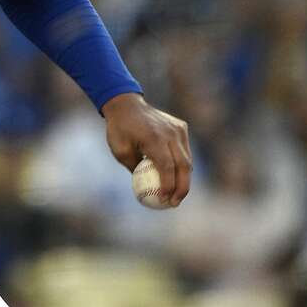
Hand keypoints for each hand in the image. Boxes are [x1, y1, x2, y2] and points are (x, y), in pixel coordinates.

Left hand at [102, 92, 192, 206]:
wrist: (126, 104)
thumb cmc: (119, 129)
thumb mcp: (119, 150)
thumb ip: (134, 168)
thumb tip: (147, 189)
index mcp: (154, 138)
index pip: (167, 166)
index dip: (168, 185)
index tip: (164, 200)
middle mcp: (170, 133)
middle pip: (184, 165)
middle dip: (182, 188)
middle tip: (175, 202)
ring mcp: (178, 129)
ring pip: (187, 159)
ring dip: (184, 178)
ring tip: (176, 195)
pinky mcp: (182, 127)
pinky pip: (184, 150)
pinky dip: (182, 164)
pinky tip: (175, 177)